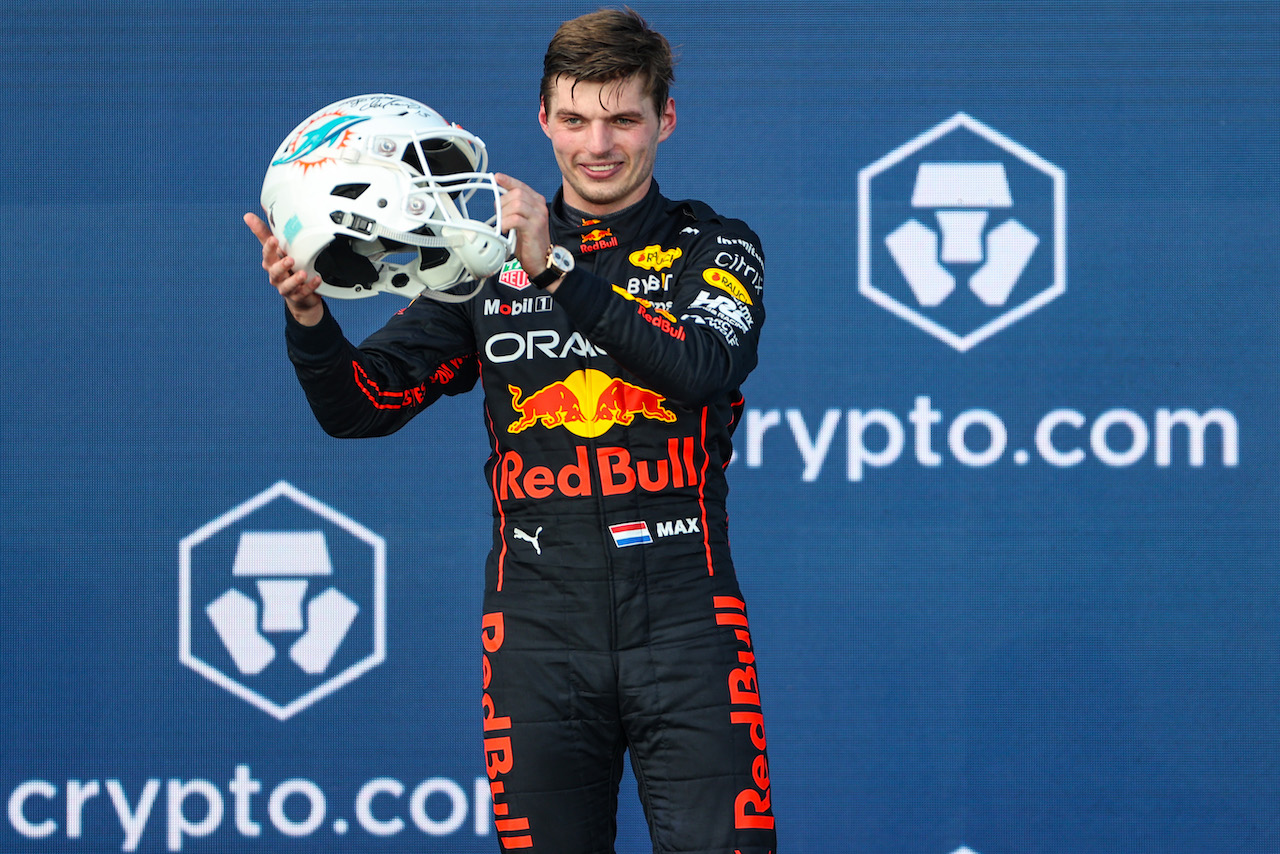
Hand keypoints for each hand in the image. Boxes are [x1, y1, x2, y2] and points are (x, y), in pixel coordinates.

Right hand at [244, 212, 324, 325]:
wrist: (298, 292)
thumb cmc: (286, 267)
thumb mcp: (276, 249)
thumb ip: (264, 233)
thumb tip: (248, 216)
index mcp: (271, 262)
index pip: (267, 254)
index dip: (269, 247)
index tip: (274, 239)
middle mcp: (276, 276)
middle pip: (274, 271)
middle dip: (281, 265)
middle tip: (290, 259)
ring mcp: (286, 287)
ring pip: (287, 286)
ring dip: (295, 280)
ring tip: (303, 274)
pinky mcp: (298, 296)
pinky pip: (303, 293)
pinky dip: (310, 287)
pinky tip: (317, 279)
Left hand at [494, 174, 560, 291]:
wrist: (542, 261)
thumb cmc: (530, 243)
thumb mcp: (521, 222)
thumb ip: (514, 210)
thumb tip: (498, 202)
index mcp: (537, 203)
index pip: (521, 186)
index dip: (508, 181)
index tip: (497, 177)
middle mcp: (540, 207)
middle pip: (517, 194)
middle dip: (503, 203)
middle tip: (499, 216)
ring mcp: (539, 217)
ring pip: (516, 204)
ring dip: (504, 214)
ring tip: (502, 224)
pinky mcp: (534, 228)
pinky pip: (516, 219)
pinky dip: (505, 223)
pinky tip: (504, 229)